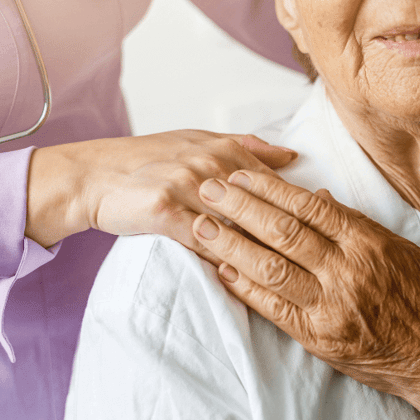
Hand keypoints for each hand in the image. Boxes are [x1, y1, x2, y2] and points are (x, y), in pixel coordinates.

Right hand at [25, 131, 295, 257]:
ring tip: (289, 274)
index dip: (302, 211)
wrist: (94, 176)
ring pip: (237, 225)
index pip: (275, 183)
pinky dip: (223, 258)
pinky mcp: (166, 210)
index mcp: (224, 149)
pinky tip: (241, 276)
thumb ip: (247, 148)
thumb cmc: (148, 160)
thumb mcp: (199, 142)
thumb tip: (291, 156)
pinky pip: (203, 240)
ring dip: (263, 251)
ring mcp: (188, 186)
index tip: (325, 234)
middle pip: (262, 205)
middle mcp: (210, 164)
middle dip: (290, 234)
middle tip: (317, 260)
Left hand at [191, 170, 419, 419]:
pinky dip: (244, 287)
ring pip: (269, 267)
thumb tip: (319, 196)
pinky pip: (272, 308)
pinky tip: (221, 270)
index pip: (309, 206)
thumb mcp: (402, 249)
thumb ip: (358, 224)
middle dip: (240, 207)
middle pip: (282, 231)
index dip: (269, 188)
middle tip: (208, 188)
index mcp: (369, 242)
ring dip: (230, 244)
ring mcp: (331, 305)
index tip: (241, 173)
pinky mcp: (320, 337)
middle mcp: (348, 270)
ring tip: (201, 225)